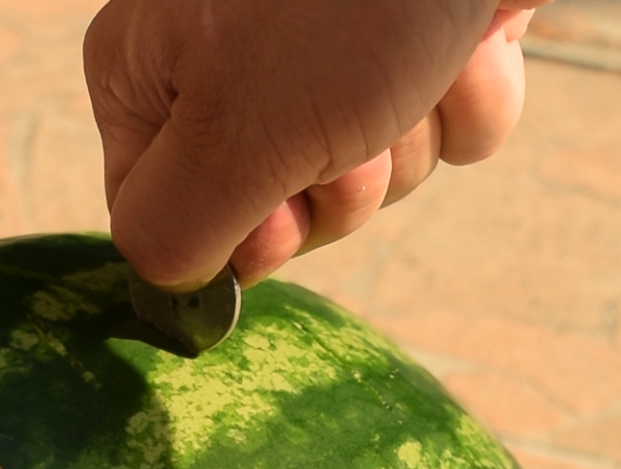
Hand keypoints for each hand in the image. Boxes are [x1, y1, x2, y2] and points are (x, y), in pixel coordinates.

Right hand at [86, 0, 548, 288]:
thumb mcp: (235, 134)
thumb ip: (176, 228)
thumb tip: (166, 280)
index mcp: (150, 72)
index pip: (166, 220)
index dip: (237, 237)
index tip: (281, 207)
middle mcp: (229, 60)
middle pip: (282, 210)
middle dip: (343, 184)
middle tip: (354, 121)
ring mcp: (330, 48)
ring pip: (376, 173)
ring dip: (411, 140)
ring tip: (414, 63)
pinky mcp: (421, 36)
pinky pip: (446, 125)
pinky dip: (469, 94)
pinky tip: (468, 43)